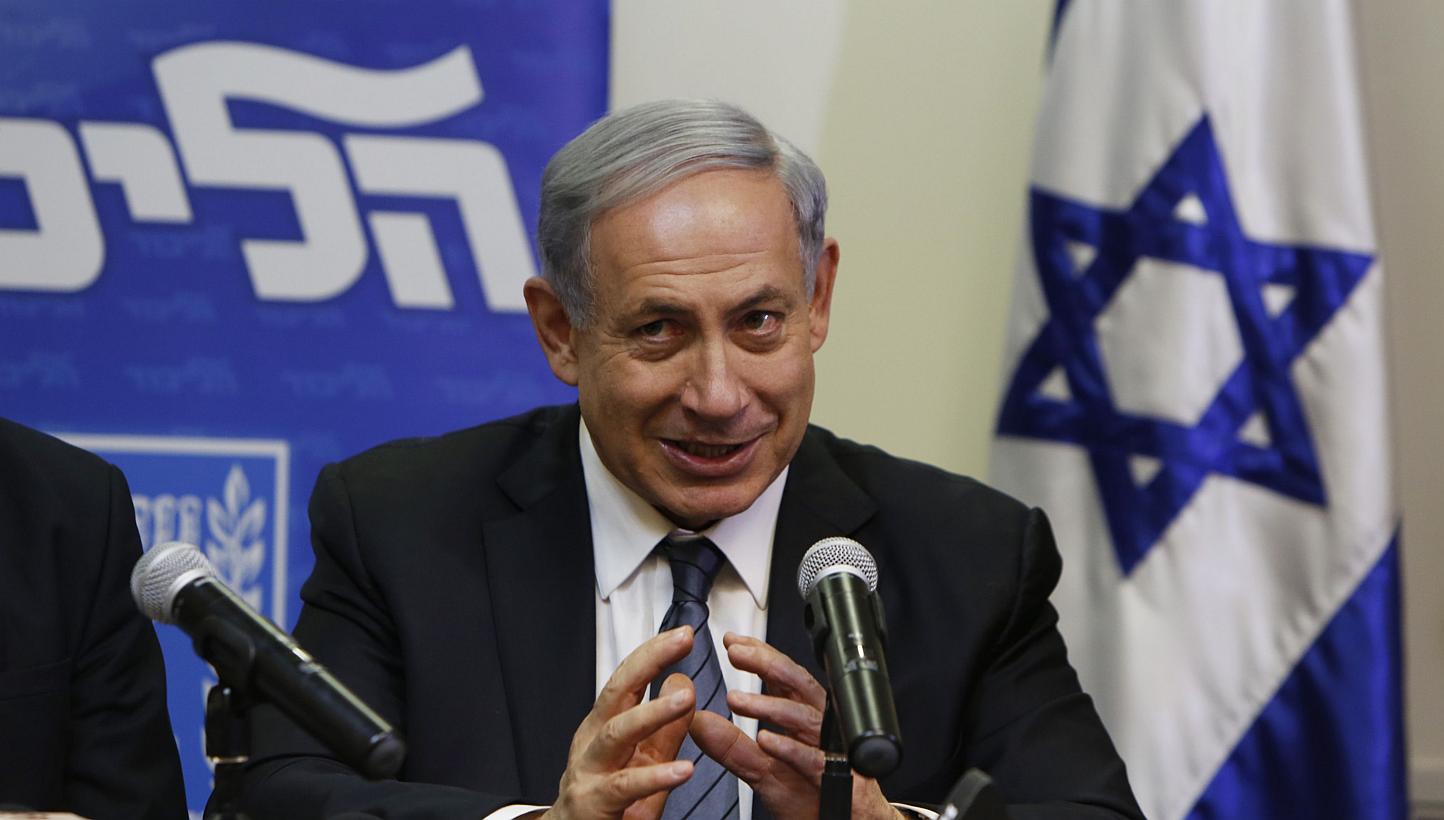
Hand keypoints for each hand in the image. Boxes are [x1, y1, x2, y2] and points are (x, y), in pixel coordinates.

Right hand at [542, 627, 697, 819]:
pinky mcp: (593, 804)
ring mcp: (588, 772)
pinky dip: (654, 777)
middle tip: (681, 642)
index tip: (683, 635)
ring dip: (651, 714)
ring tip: (684, 701)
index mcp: (602, 726)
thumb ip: (665, 727)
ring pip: (616, 735)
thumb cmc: (606, 804)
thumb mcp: (643, 761)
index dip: (653, 654)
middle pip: (617, 692)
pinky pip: (624, 787)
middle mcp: (591, 743)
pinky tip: (682, 769)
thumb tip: (681, 683)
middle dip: (650, 662)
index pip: (627, 680)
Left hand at [688, 633, 901, 819]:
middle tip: (736, 653)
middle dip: (767, 664)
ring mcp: (830, 750)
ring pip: (804, 718)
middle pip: (797, 684)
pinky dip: (789, 749)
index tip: (731, 642)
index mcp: (801, 720)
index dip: (759, 655)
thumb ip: (731, 747)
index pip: (782, 678)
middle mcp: (819, 728)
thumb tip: (697, 722)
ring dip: (769, 706)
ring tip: (736, 700)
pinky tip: (766, 740)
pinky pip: (813, 760)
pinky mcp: (837, 778)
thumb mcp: (761, 771)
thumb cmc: (810, 796)